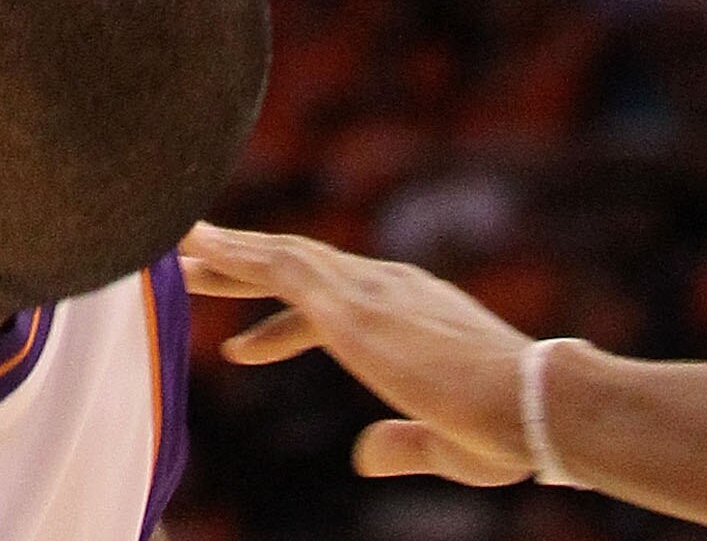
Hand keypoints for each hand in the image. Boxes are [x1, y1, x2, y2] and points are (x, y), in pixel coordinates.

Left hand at [184, 224, 535, 484]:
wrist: (533, 400)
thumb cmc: (507, 429)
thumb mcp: (447, 446)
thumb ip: (403, 445)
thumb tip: (362, 455)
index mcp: (411, 310)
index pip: (332, 307)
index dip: (281, 327)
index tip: (240, 348)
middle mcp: (385, 287)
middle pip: (298, 267)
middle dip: (243, 269)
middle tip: (189, 265)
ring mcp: (368, 290)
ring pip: (281, 257)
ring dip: (226, 254)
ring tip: (174, 250)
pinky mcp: (351, 306)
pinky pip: (278, 267)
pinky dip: (233, 255)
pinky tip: (195, 251)